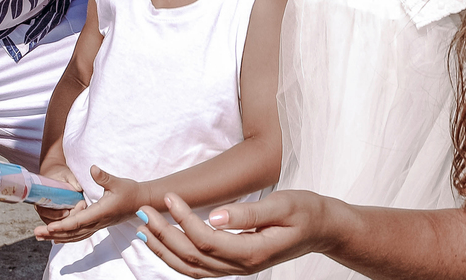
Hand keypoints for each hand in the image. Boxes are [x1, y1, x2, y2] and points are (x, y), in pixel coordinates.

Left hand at [35, 165, 141, 242]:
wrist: (142, 201)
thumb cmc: (130, 190)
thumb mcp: (117, 181)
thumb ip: (104, 177)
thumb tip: (92, 169)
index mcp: (100, 212)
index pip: (78, 221)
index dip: (63, 225)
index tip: (49, 228)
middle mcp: (97, 221)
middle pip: (72, 232)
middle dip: (53, 233)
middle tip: (36, 233)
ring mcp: (97, 225)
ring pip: (75, 235)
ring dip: (57, 237)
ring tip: (40, 237)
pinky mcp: (98, 224)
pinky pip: (80, 234)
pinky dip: (67, 237)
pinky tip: (57, 238)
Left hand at [137, 191, 323, 277]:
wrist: (322, 228)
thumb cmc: (305, 211)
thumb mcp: (282, 205)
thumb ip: (248, 213)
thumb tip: (214, 216)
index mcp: (252, 252)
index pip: (207, 240)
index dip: (183, 220)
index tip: (169, 197)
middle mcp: (241, 266)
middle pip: (192, 257)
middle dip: (163, 234)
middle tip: (143, 211)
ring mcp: (236, 269)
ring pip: (191, 267)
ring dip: (163, 247)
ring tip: (144, 226)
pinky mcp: (233, 264)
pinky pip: (198, 267)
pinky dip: (175, 256)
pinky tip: (161, 241)